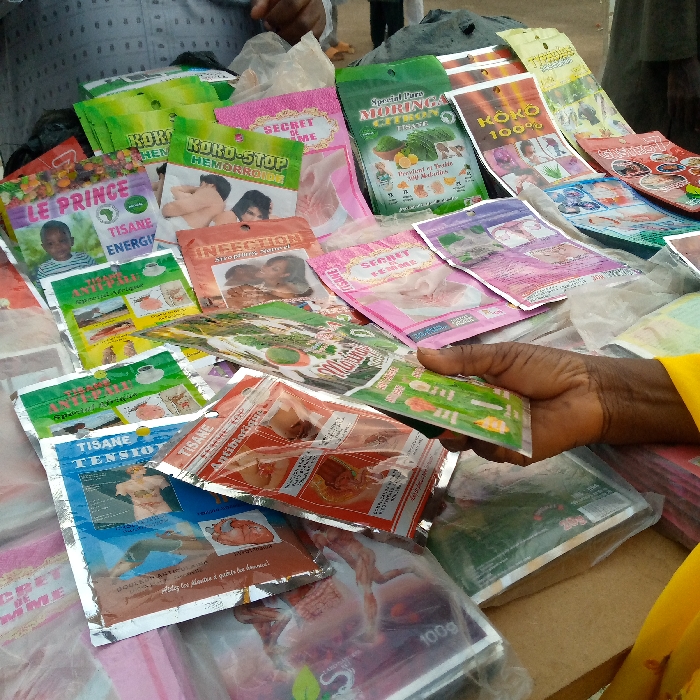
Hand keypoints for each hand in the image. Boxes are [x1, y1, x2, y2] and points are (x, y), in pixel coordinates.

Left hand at [250, 0, 325, 43]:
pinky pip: (313, 39)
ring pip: (308, 33)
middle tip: (274, 32)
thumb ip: (261, 2)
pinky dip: (299, 42)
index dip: (277, 16)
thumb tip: (255, 15)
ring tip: (281, 36)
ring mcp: (319, 14)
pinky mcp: (321, 26)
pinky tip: (290, 40)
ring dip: (292, 38)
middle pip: (302, 22)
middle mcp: (314, 1)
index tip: (267, 23)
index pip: (291, 4)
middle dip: (285, 32)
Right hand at [417, 343, 698, 465]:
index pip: (439, 390)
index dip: (419, 391)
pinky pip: (487, 450)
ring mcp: (492, 432)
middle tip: (412, 411)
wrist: (586, 392)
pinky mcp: (508, 451)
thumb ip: (462, 360)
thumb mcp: (500, 357)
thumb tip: (420, 354)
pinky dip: (484, 442)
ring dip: (453, 430)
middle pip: (443, 417)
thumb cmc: (544, 368)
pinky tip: (488, 431)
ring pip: (461, 437)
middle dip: (427, 415)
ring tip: (448, 422)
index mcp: (474, 385)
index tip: (396, 389)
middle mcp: (478, 411)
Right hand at [668, 57, 699, 131]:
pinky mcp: (671, 98)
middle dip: (691, 127)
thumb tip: (698, 113)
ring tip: (683, 123)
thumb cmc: (696, 72)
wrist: (683, 63)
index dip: (698, 126)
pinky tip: (676, 115)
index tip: (698, 130)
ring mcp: (680, 99)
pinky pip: (672, 112)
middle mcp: (690, 100)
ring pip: (680, 118)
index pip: (699, 117)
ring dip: (682, 122)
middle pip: (689, 120)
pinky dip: (674, 116)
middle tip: (691, 129)